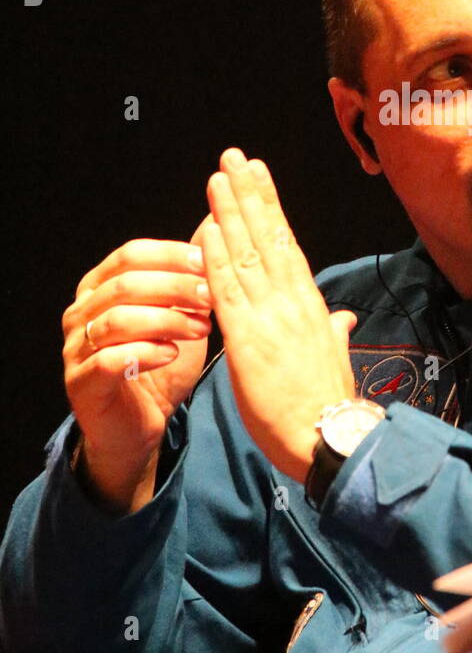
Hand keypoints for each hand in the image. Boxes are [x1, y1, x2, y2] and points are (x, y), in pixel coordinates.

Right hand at [62, 219, 214, 509]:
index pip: (131, 254)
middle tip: (211, 298)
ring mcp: (75, 348)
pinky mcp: (80, 383)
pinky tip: (173, 354)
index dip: (171, 255)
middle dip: (174, 287)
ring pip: (117, 319)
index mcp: (100, 286)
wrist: (140, 428)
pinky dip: (146, 353)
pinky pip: (108, 360)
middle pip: (125, 283)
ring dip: (166, 320)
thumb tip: (215, 224)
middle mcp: (81, 312)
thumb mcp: (183, 315)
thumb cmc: (162, 364)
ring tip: (201, 329)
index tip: (209, 262)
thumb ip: (191, 276)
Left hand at [202, 148, 356, 482]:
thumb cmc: (330, 405)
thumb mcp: (334, 359)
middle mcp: (292, 301)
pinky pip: (227, 290)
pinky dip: (216, 256)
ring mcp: (271, 316)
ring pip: (246, 253)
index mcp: (310, 305)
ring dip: (229, 212)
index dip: (270, 208)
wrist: (330, 438)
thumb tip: (342, 317)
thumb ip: (334, 331)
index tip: (258, 178)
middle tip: (235, 157)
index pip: (287, 245)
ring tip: (218, 177)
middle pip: (267, 236)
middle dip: (249, 194)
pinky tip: (206, 228)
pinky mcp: (248, 339)